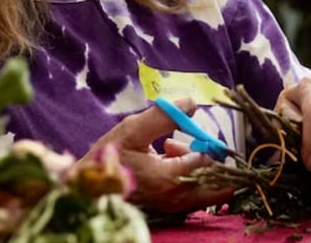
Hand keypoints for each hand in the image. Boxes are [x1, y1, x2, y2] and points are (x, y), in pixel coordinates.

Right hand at [79, 99, 232, 212]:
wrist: (90, 187)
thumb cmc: (110, 157)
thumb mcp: (132, 130)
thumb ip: (163, 116)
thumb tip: (192, 102)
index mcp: (170, 179)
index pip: (208, 160)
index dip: (205, 141)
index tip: (190, 130)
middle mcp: (178, 197)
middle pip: (220, 183)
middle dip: (211, 159)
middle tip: (189, 142)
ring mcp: (176, 205)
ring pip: (210, 189)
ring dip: (200, 165)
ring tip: (170, 147)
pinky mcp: (172, 207)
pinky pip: (197, 193)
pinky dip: (192, 175)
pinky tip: (167, 158)